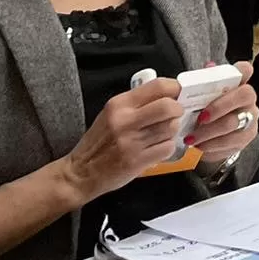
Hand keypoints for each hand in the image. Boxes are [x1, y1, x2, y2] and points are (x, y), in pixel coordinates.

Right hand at [59, 77, 185, 204]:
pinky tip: (155, 149)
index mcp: (119, 104)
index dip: (176, 89)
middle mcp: (125, 120)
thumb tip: (170, 95)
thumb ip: (138, 103)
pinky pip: (168, 148)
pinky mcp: (137, 160)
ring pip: (171, 128)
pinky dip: (167, 148)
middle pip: (169, 106)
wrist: (80, 173)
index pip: (159, 86)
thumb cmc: (99, 143)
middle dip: (178, 110)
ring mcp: (131, 141)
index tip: (178, 95)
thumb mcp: (112, 114)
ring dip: (172, 131)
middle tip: (174, 116)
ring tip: (160, 134)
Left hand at [187, 62, 258, 164]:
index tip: (228, 75)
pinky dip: (211, 145)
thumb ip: (205, 84)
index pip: (245, 70)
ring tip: (191, 138)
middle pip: (243, 95)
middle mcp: (248, 100)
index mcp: (238, 84)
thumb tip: (208, 66)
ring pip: (233, 123)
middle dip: (219, 106)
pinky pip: (230, 142)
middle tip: (200, 118)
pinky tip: (199, 146)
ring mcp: (250, 119)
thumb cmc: (208, 112)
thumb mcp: (204, 98)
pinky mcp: (246, 139)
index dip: (241, 70)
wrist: (216, 139)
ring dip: (209, 132)